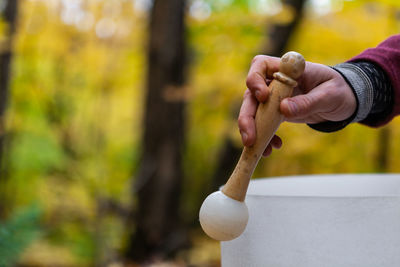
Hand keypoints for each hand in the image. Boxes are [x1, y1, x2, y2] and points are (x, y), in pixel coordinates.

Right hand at [238, 55, 356, 155]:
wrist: (343, 100)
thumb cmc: (339, 90)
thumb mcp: (330, 95)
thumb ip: (308, 101)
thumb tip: (284, 109)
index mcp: (287, 69)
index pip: (260, 65)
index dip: (256, 80)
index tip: (263, 97)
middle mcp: (275, 81)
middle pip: (250, 94)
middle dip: (247, 116)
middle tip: (249, 138)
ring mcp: (273, 98)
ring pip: (252, 112)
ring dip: (252, 130)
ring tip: (257, 147)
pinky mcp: (275, 113)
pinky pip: (263, 124)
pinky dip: (264, 137)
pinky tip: (271, 148)